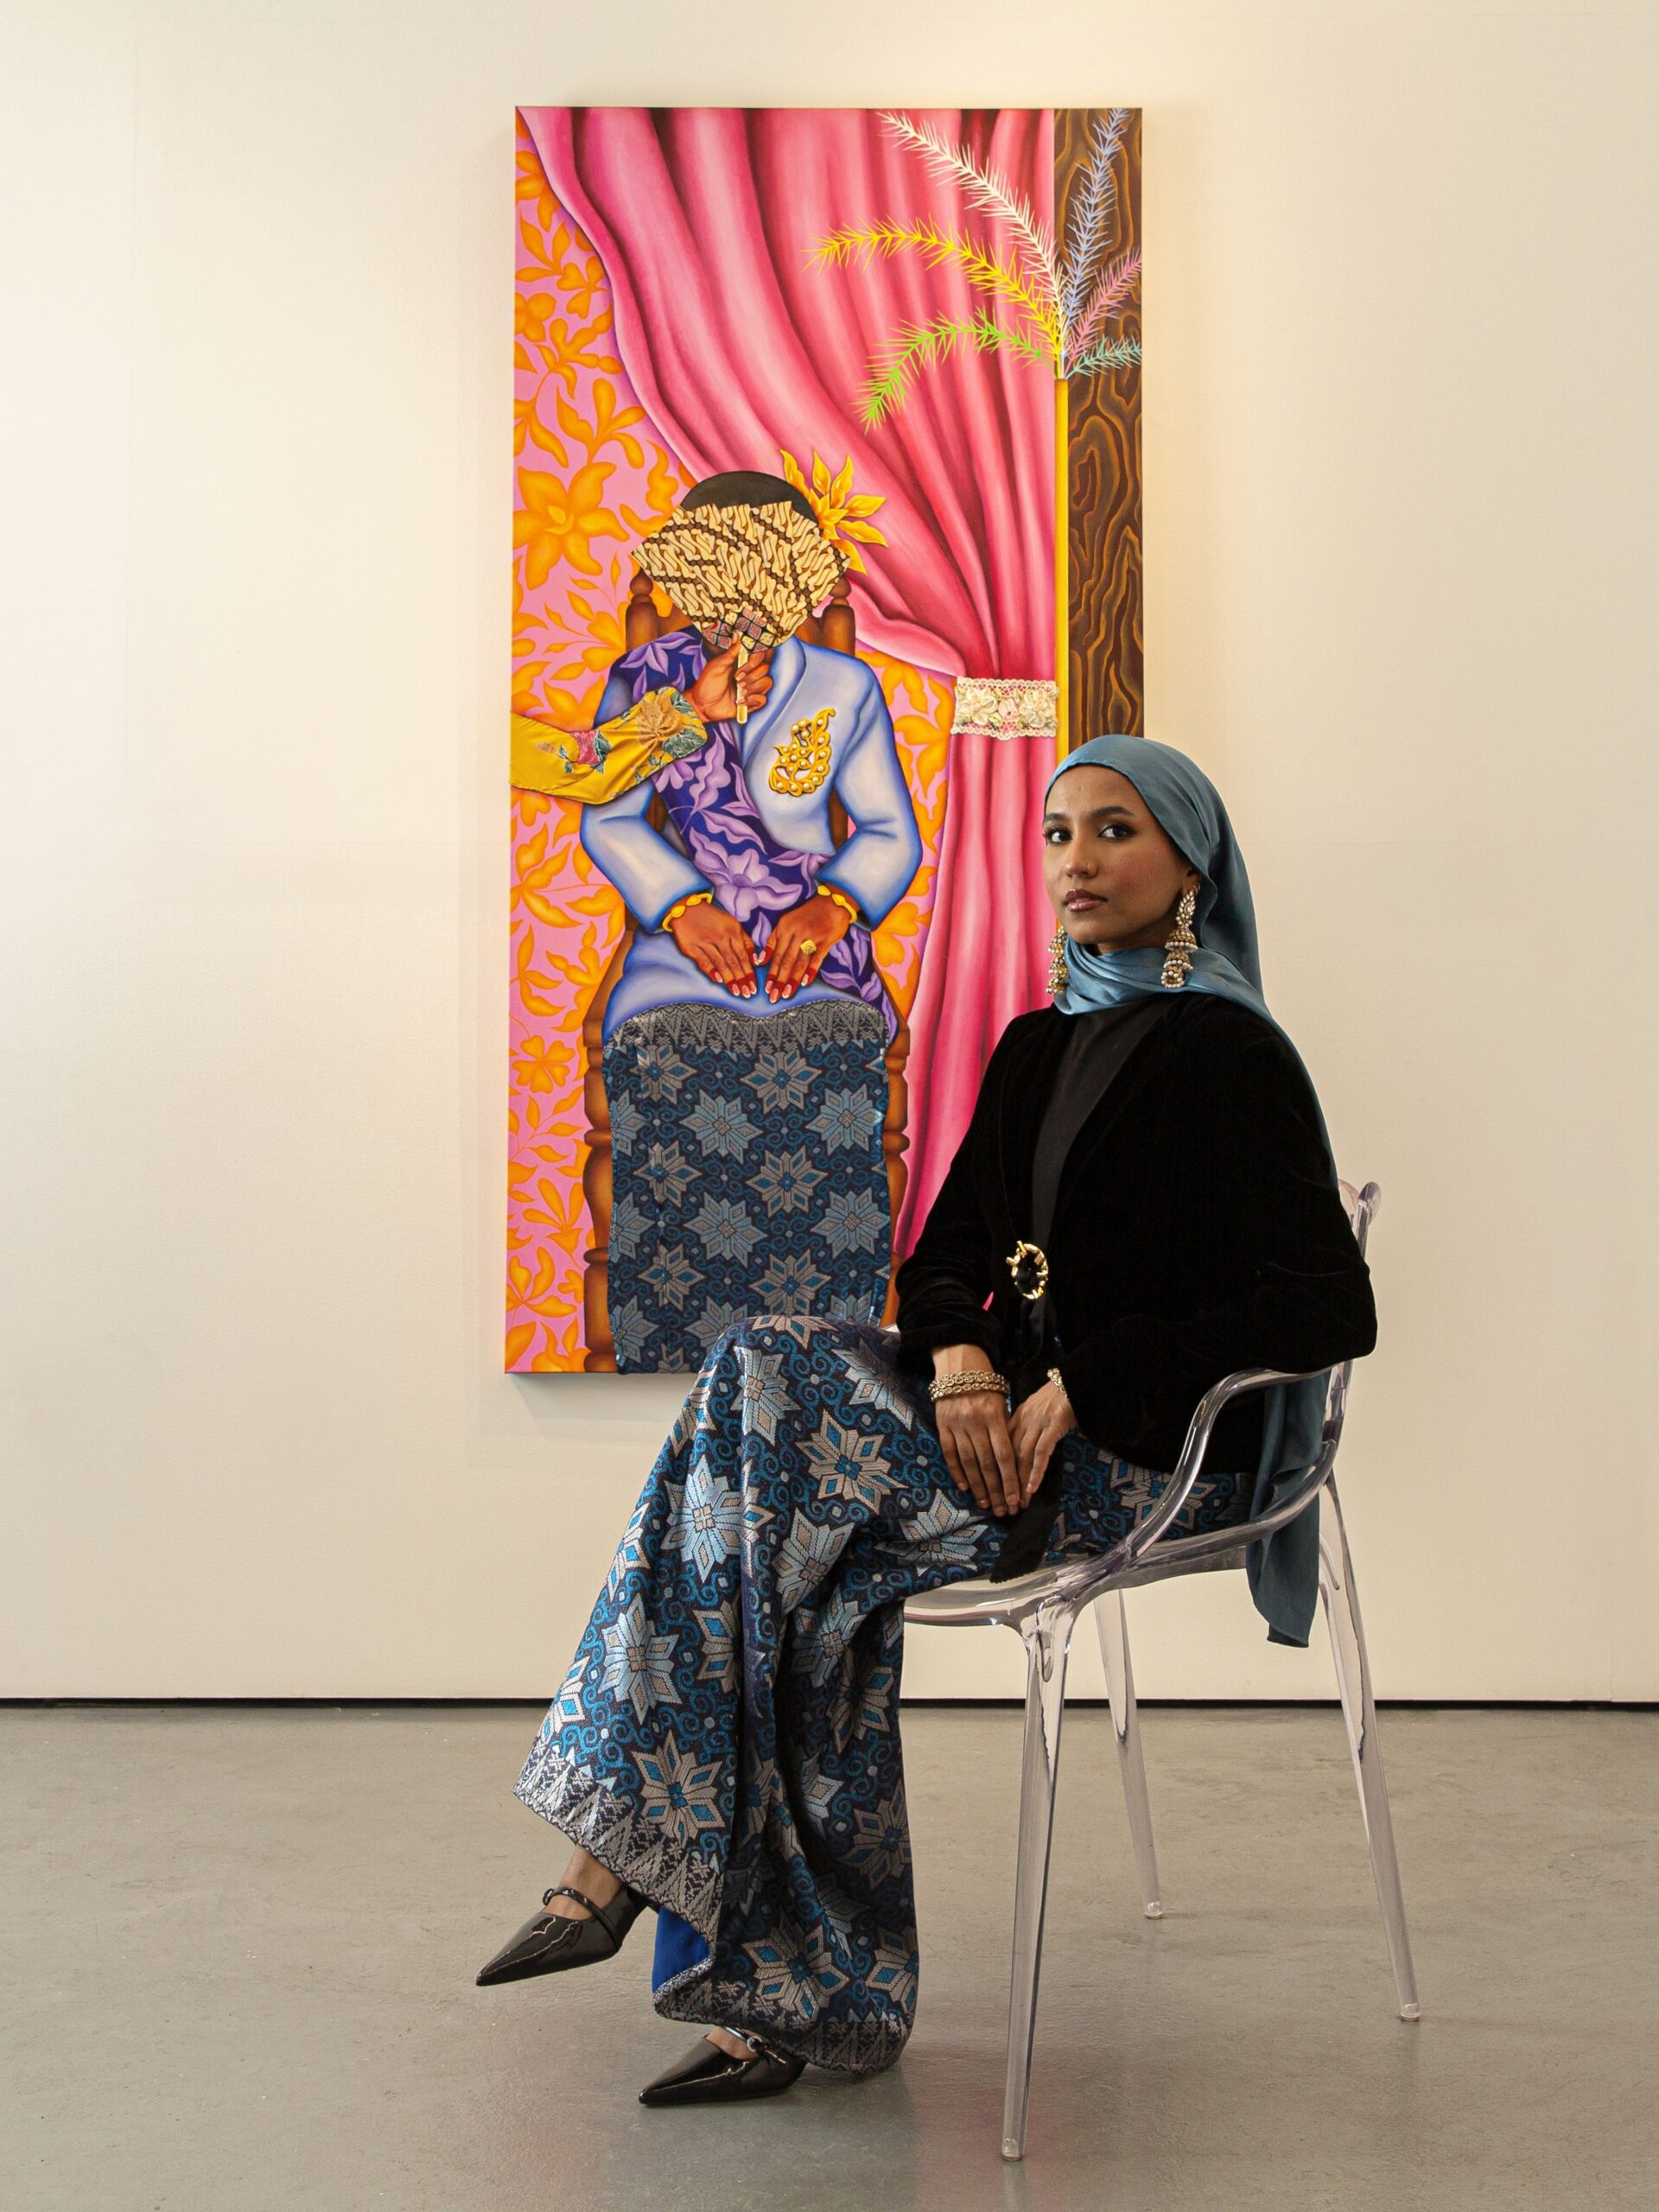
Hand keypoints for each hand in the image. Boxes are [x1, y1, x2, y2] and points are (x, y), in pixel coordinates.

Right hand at [666, 901, 758, 996]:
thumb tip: (755, 959)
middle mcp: (719, 936)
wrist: (687, 908)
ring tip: (736, 991)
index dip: (749, 971)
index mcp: (732, 930)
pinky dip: (711, 971)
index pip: (743, 955)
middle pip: (733, 961)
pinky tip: (718, 981)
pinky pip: (703, 961)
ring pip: (720, 963)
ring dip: (729, 979)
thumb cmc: (712, 918)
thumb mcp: (733, 923)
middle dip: (741, 978)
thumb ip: (745, 940)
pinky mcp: (691, 947)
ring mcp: (704, 942)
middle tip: (747, 992)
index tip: (753, 984)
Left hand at [686, 642, 772, 723]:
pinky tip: (740, 701)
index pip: (760, 655)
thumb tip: (737, 635)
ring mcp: (752, 688)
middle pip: (765, 669)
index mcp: (742, 663)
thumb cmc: (707, 683)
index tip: (745, 663)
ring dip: (752, 687)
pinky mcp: (752, 702)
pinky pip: (763, 699)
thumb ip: (730, 652)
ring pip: (766, 682)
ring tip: (739, 691)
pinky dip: (752, 700)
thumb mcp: (717, 665)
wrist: (703, 704)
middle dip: (751, 675)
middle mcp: (750, 674)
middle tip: (736, 679)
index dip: (756, 659)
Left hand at [760, 892, 852, 1000]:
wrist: (832, 902)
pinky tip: (805, 982)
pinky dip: (811, 971)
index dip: (771, 972)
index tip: (766, 987)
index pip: (775, 954)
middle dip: (779, 980)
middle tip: (774, 996)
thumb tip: (761, 960)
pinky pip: (816, 958)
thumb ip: (774, 939)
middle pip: (785, 960)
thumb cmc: (808, 914)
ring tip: (786, 993)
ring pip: (799, 962)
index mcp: (784, 928)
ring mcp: (811, 937)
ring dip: (792, 979)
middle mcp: (796, 933)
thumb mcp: (787, 921)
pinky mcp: (825, 941)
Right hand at [931, 1345, 1019, 1516]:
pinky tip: (965, 1488)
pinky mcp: (942, 1426)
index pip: (1005, 1455)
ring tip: (987, 1504)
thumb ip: (1005, 1428)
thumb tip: (1012, 1460)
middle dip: (997, 1490)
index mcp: (993, 1416)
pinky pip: (950, 1453)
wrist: (958, 1364)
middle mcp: (975, 1422)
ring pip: (969, 1462)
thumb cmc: (986, 1384)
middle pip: (988, 1464)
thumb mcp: (1001, 1402)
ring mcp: (956, 1425)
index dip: (1011, 1480)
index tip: (1017, 1499)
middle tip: (1004, 1510)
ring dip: (979, 1487)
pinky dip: (957, 1472)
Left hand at [1009, 1375, 1076, 1505]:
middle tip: (1006, 1504)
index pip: (1002, 1448)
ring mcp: (1038, 1423)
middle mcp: (1023, 1420)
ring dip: (1020, 1482)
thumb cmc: (1058, 1396)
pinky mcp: (1054, 1425)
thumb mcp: (1035, 1410)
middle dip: (1007, 1482)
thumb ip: (1024, 1426)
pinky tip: (1032, 1487)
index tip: (995, 1490)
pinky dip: (1036, 1471)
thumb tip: (1017, 1449)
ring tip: (1019, 1503)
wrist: (1076, 1379)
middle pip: (1010, 1456)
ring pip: (1023, 1457)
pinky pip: (1042, 1452)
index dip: (998, 1470)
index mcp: (1016, 1417)